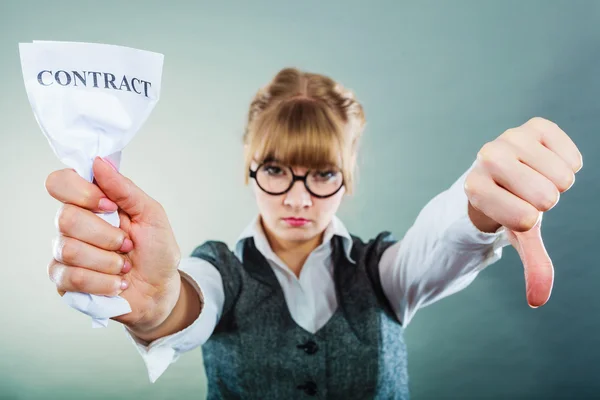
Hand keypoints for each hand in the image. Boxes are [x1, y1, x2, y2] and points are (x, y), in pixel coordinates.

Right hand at [46, 157, 181, 329]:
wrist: (160, 289)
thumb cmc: (156, 250)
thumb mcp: (151, 215)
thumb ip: (125, 189)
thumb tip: (99, 162)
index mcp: (91, 203)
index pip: (60, 183)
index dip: (82, 193)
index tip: (110, 206)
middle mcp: (72, 225)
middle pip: (66, 218)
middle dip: (106, 235)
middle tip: (127, 245)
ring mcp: (64, 253)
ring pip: (70, 250)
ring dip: (108, 261)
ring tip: (124, 267)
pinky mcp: (64, 282)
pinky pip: (72, 278)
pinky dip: (103, 282)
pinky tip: (117, 284)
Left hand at [464, 117, 582, 307]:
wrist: (504, 173)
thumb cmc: (509, 207)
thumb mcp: (518, 237)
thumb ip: (532, 266)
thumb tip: (537, 301)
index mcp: (475, 187)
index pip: (523, 218)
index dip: (526, 220)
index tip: (513, 213)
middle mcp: (487, 157)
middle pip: (546, 196)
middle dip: (545, 202)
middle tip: (526, 195)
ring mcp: (510, 137)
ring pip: (562, 176)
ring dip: (557, 183)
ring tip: (535, 179)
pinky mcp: (535, 126)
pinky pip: (572, 156)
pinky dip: (569, 165)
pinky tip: (546, 163)